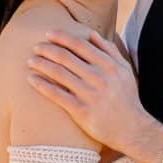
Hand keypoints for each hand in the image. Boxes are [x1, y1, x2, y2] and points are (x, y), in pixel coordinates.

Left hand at [27, 28, 149, 153]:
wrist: (131, 128)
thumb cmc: (126, 97)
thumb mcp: (125, 70)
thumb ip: (109, 50)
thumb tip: (91, 34)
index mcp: (108, 65)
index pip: (80, 44)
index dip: (62, 37)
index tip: (49, 34)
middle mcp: (99, 77)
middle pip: (66, 57)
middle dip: (48, 49)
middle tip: (36, 46)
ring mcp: (89, 94)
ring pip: (59, 73)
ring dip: (42, 64)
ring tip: (31, 61)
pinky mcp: (81, 111)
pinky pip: (57, 95)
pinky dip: (42, 85)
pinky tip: (32, 79)